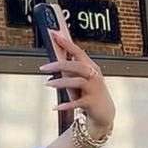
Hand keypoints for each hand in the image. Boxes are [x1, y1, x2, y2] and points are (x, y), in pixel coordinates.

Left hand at [41, 18, 115, 136]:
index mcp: (89, 67)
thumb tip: (51, 59)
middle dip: (59, 64)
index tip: (53, 34)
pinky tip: (55, 107)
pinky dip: (65, 104)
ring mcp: (94, 88)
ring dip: (60, 83)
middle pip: (77, 65)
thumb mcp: (76, 80)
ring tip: (47, 84)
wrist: (103, 113)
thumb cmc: (87, 94)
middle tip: (43, 67)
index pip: (77, 51)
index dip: (65, 42)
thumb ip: (67, 70)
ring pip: (77, 81)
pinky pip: (77, 102)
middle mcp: (93, 75)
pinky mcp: (91, 102)